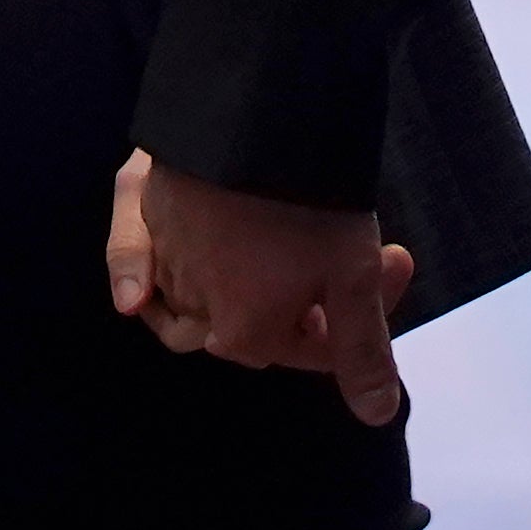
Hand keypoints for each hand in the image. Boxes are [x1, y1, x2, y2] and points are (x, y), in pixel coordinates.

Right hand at [106, 148, 414, 425]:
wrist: (252, 113)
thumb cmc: (307, 202)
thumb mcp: (351, 275)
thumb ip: (361, 350)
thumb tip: (377, 415)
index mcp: (244, 332)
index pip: (301, 349)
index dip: (346, 323)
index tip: (392, 266)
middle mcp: (194, 307)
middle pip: (246, 328)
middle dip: (298, 308)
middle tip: (346, 260)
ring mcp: (162, 260)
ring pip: (192, 300)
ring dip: (232, 289)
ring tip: (276, 258)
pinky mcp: (141, 212)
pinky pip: (138, 256)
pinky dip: (146, 269)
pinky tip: (159, 273)